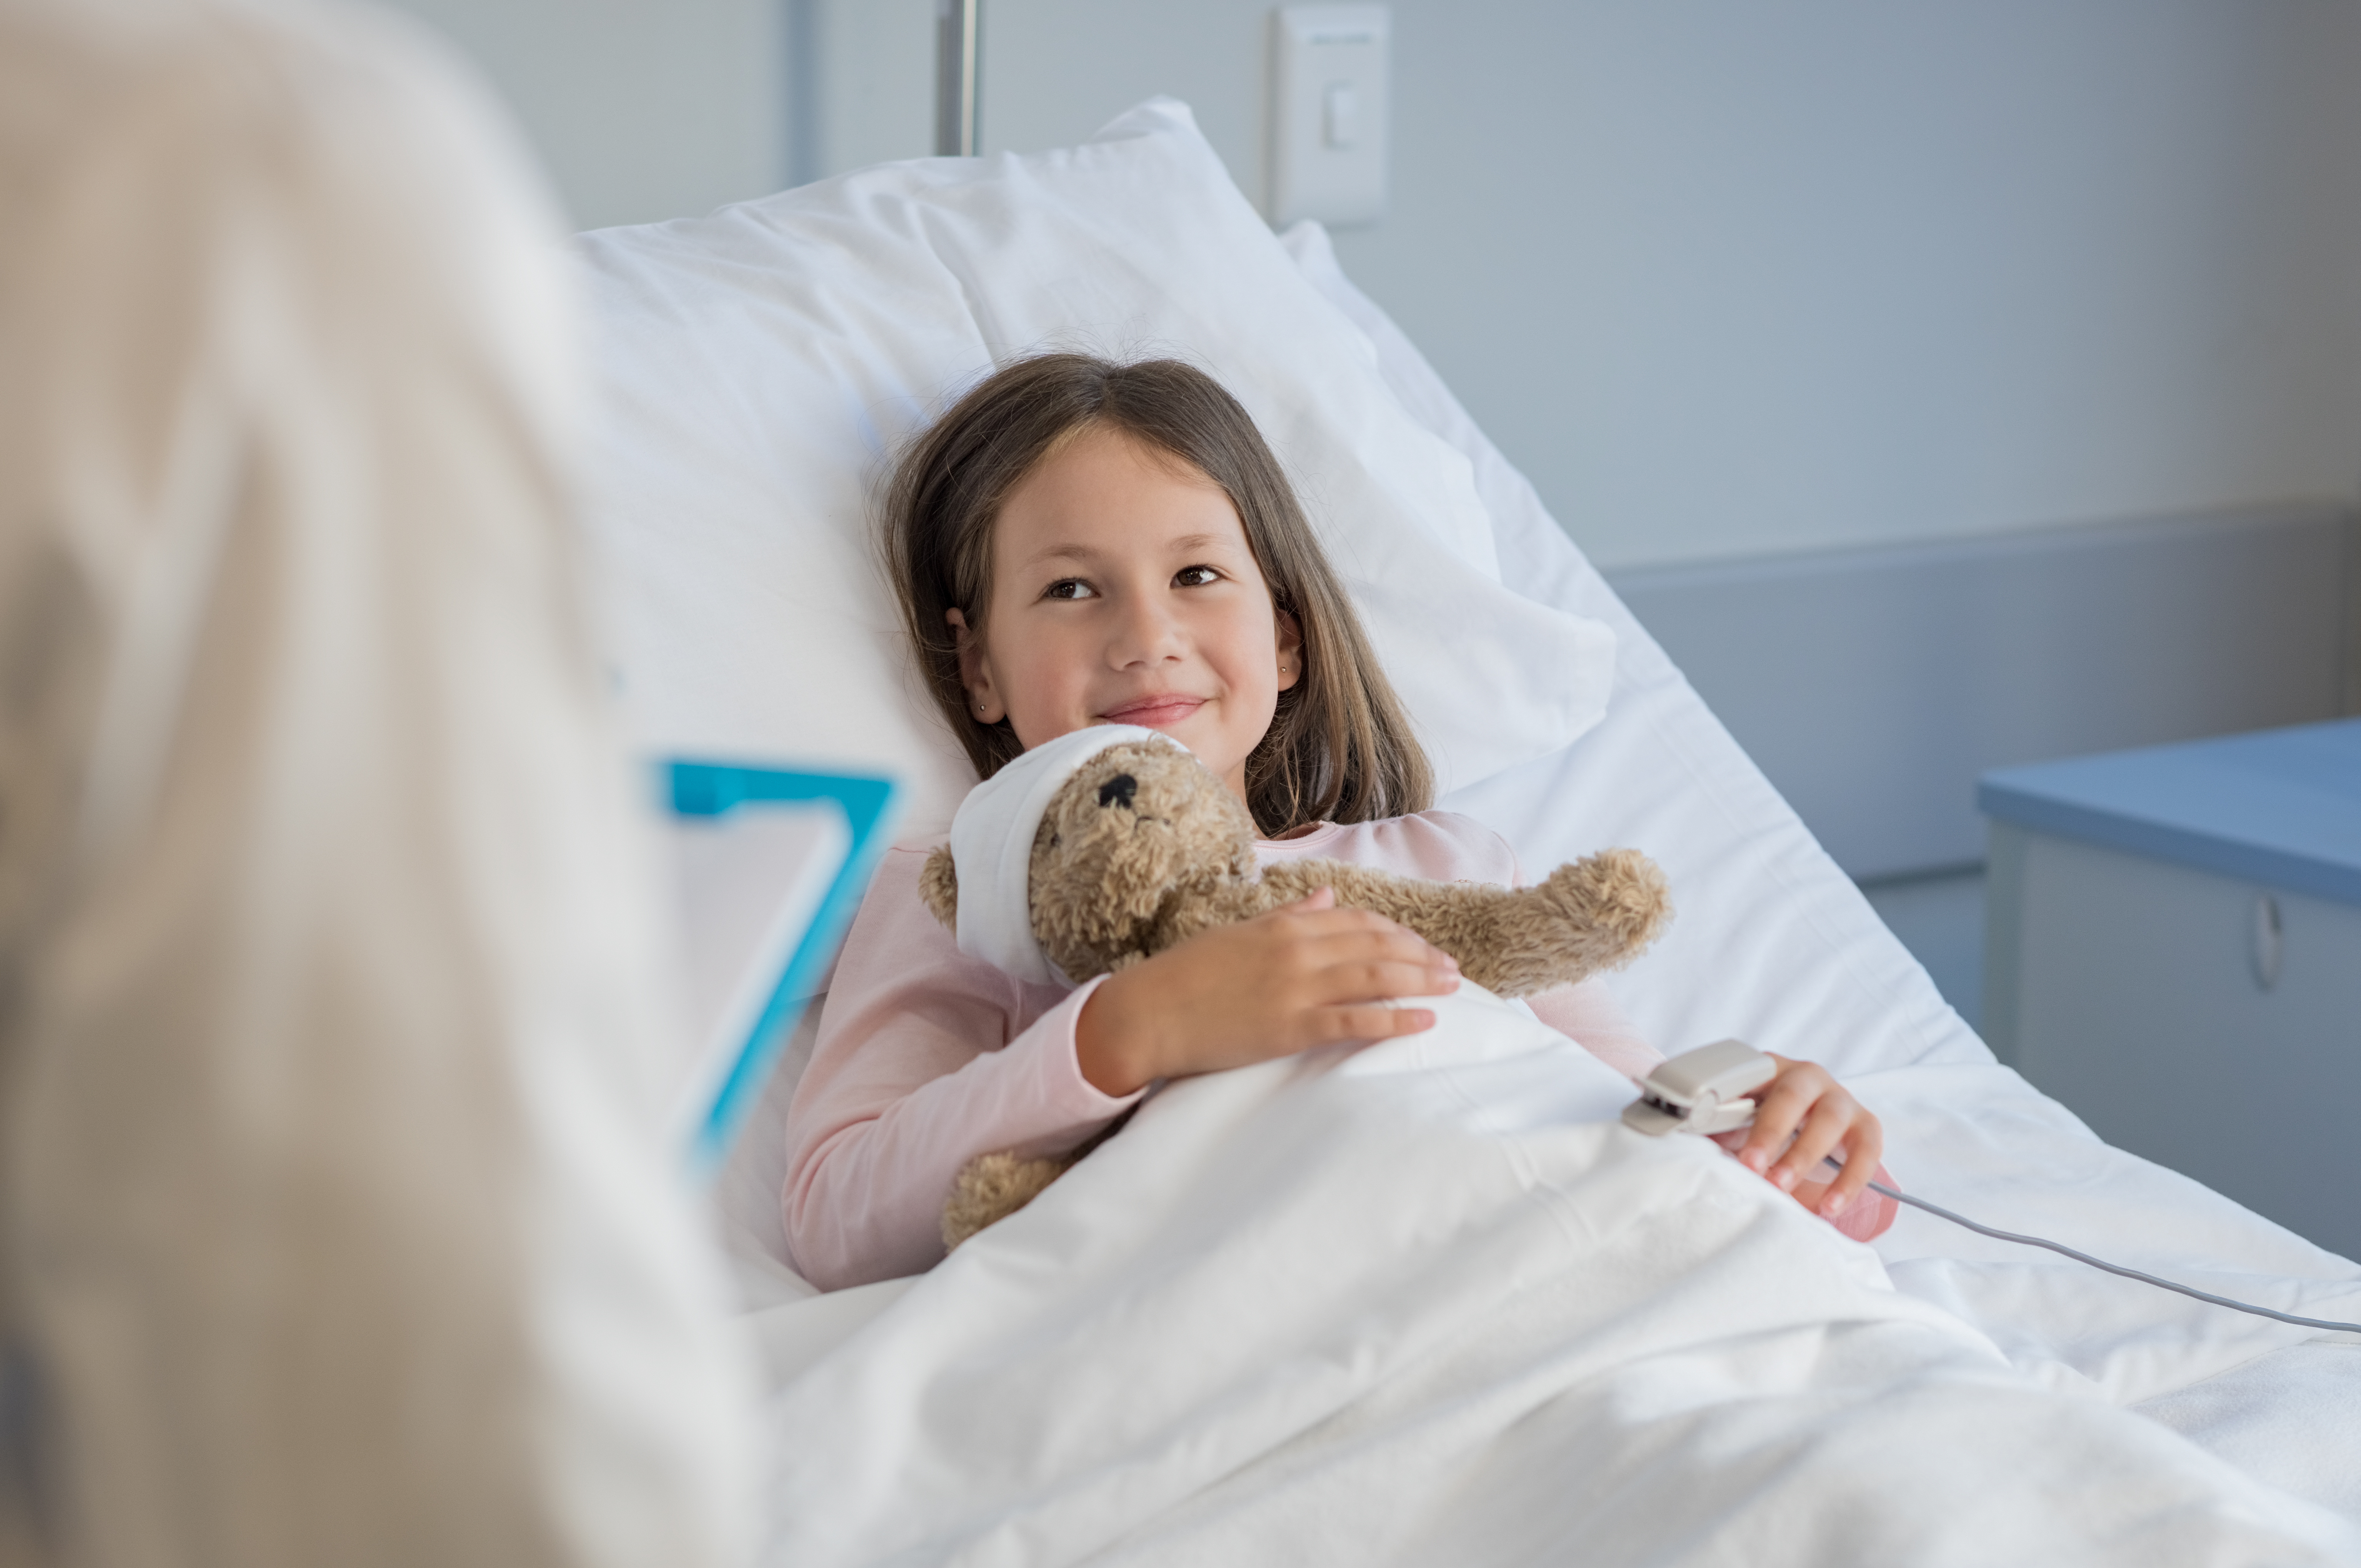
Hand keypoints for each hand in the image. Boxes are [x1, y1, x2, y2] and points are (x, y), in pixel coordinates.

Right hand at [1073, 888, 1459, 1095]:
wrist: (1148, 1013)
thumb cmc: (1188, 975)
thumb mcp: (1241, 933)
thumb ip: (1289, 916)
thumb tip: (1326, 897)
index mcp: (1285, 925)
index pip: (1358, 921)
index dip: (1397, 932)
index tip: (1421, 945)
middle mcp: (1297, 950)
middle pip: (1377, 946)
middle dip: (1421, 955)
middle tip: (1453, 968)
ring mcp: (1296, 989)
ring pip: (1376, 978)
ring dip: (1421, 980)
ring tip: (1451, 988)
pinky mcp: (1291, 1028)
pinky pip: (1356, 1021)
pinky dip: (1396, 1019)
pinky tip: (1425, 1021)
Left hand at [1731, 1055, 1882, 1219]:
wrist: (1808, 1126)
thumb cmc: (1763, 1122)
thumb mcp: (1738, 1118)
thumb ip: (1716, 1125)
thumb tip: (1681, 1143)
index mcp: (1771, 1068)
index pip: (1752, 1075)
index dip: (1736, 1104)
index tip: (1717, 1133)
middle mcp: (1809, 1077)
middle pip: (1793, 1097)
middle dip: (1770, 1133)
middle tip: (1751, 1167)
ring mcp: (1841, 1099)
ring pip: (1829, 1120)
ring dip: (1804, 1156)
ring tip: (1782, 1187)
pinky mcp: (1866, 1126)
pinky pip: (1867, 1151)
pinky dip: (1849, 1181)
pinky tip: (1828, 1206)